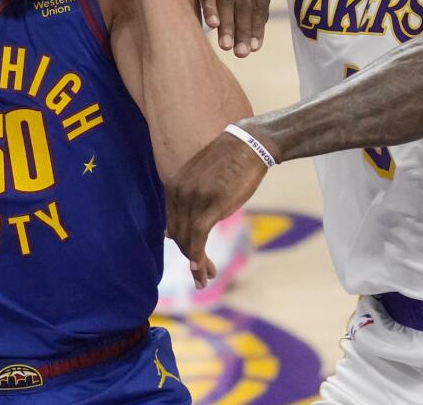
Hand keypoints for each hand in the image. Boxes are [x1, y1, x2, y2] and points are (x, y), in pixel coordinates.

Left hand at [166, 129, 270, 289]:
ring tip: (205, 278)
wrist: (249, 143)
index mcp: (174, 185)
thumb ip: (191, 198)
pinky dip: (197, 255)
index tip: (193, 260)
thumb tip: (179, 225)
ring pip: (187, 238)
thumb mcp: (204, 178)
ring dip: (196, 262)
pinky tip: (200, 268)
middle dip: (189, 257)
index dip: (181, 244)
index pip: (172, 222)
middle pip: (178, 233)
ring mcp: (195, 197)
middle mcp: (179, 191)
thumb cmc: (230, 161)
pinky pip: (198, 235)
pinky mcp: (212, 204)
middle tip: (202, 276)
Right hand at [187, 0, 272, 56]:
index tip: (254, 49)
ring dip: (227, 24)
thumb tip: (254, 46)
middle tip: (241, 53)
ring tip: (226, 46)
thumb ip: (252, 9)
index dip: (257, 26)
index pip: (260, 2)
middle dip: (242, 30)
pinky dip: (210, 8)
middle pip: (244, 2)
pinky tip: (213, 26)